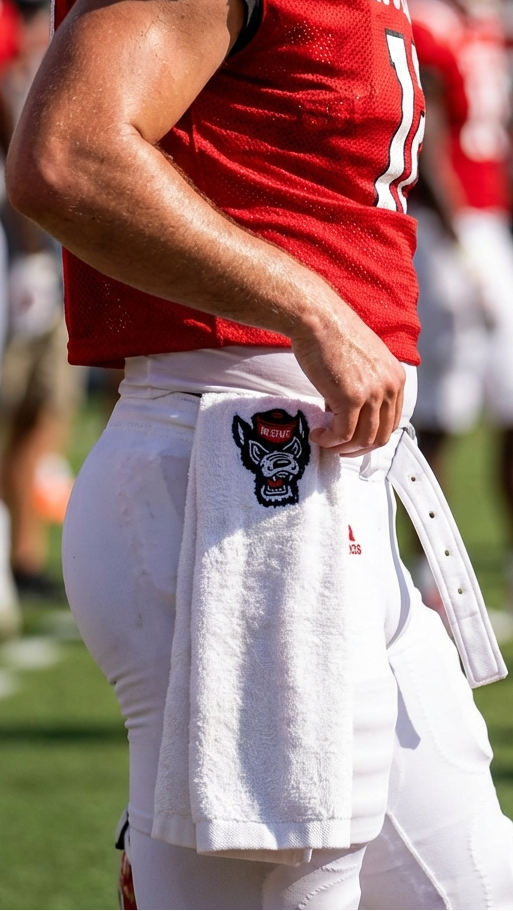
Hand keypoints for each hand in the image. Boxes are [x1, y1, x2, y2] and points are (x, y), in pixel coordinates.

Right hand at [291, 295, 405, 455]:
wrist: (317, 319)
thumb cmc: (332, 335)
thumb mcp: (363, 361)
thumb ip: (366, 385)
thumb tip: (351, 413)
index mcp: (395, 378)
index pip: (392, 423)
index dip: (370, 437)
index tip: (351, 439)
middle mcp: (389, 386)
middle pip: (381, 436)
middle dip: (357, 449)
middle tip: (337, 447)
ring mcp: (372, 393)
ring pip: (363, 439)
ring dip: (342, 448)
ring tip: (324, 440)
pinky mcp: (351, 397)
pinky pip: (343, 434)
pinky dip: (329, 440)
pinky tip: (317, 434)